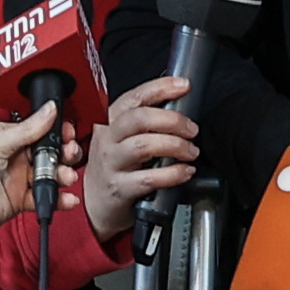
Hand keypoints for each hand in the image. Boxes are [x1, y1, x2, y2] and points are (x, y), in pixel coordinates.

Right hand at [86, 76, 197, 241]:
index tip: (184, 86)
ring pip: (143, 146)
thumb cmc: (117, 166)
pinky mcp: (118, 188)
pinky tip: (185, 172)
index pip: (135, 97)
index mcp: (112, 121)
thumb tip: (181, 104)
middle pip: (139, 119)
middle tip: (192, 130)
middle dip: (173, 120)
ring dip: (175, 146)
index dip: (161, 88)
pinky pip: (148, 178)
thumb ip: (146, 121)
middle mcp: (108, 139)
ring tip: (191, 152)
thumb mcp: (124, 138)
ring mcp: (111, 164)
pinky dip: (173, 174)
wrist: (96, 204)